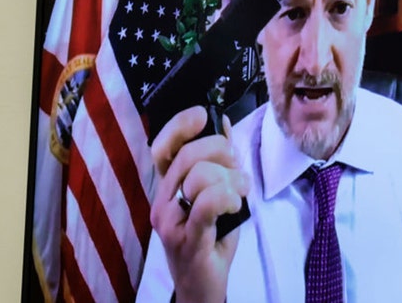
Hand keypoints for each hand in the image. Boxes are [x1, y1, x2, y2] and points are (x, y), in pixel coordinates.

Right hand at [150, 106, 249, 302]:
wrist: (203, 286)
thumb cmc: (212, 238)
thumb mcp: (218, 193)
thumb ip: (218, 160)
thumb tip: (221, 121)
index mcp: (167, 187)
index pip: (163, 146)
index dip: (181, 124)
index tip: (203, 115)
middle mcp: (161, 200)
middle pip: (188, 155)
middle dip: (222, 153)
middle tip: (237, 170)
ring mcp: (170, 221)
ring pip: (199, 176)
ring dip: (230, 178)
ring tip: (239, 193)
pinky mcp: (186, 239)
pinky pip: (206, 203)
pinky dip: (226, 197)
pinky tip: (235, 205)